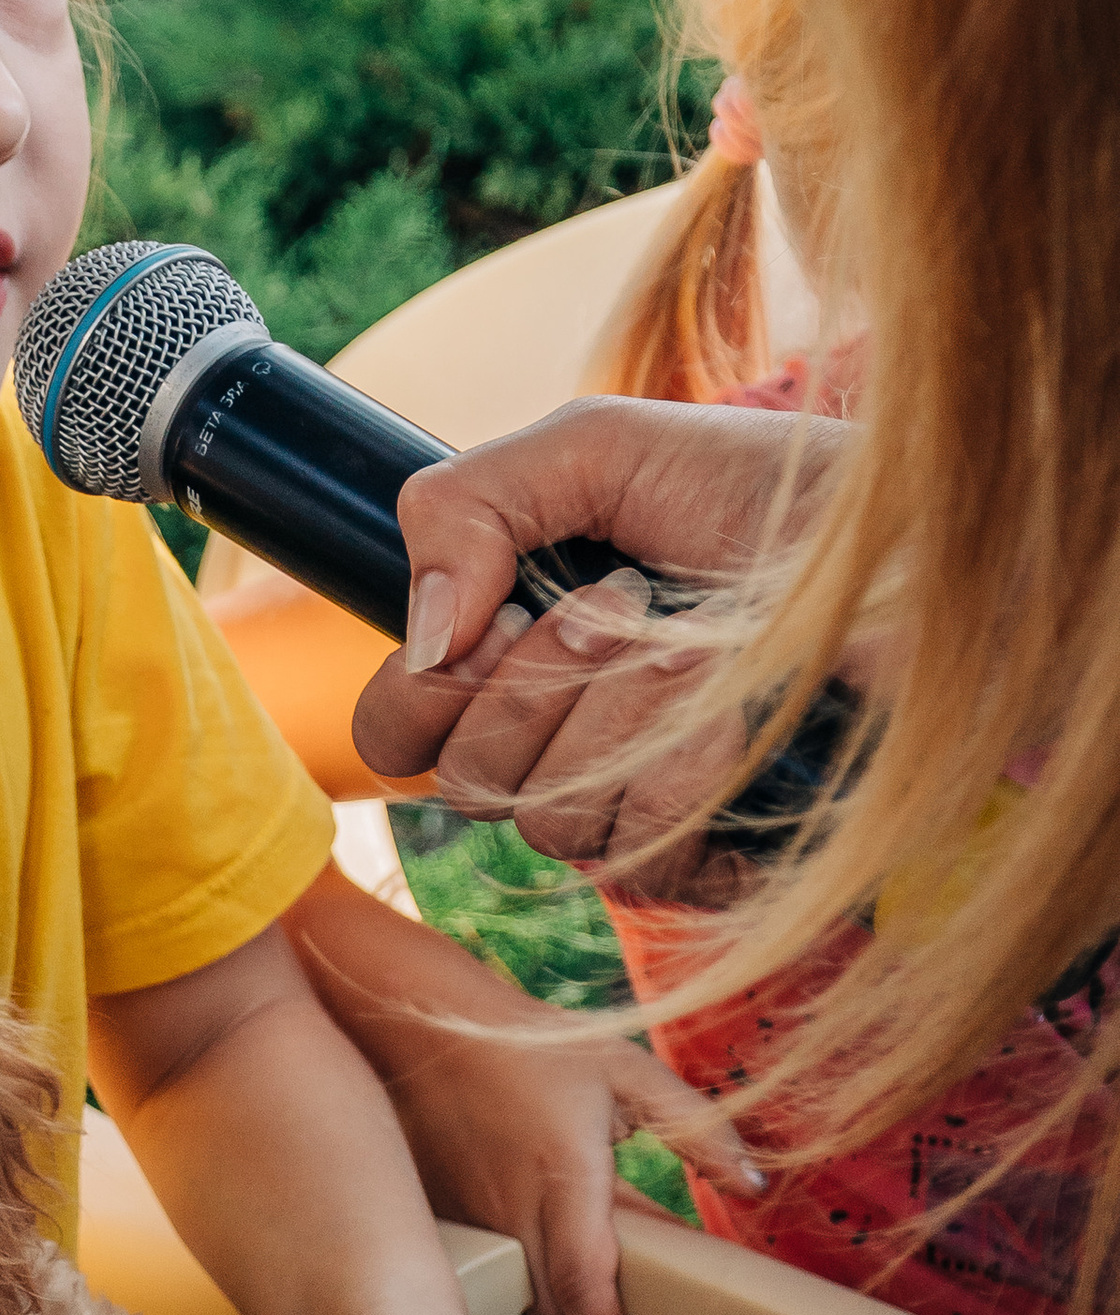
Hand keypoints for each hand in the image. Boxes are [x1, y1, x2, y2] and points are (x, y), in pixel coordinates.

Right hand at [351, 398, 850, 865]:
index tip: (508, 611)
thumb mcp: (602, 447)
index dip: (430, 690)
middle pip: (463, 783)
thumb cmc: (770, 490)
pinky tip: (739, 719)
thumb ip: (468, 507)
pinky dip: (690, 778)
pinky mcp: (707, 859)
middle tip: (624, 599)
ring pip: (549, 824)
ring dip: (627, 716)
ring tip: (698, 644)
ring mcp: (629, 809)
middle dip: (539, 680)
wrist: (919, 543)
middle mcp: (556, 744)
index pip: (396, 731)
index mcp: (510, 654)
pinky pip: (640, 866)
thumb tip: (424, 641)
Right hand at [376, 996, 762, 1314]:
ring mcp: (476, 1227)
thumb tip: (753, 1186)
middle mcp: (516, 1217)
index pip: (588, 1284)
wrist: (416, 1026)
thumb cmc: (530, 1043)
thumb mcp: (626, 1070)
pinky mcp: (451, 1227)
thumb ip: (696, 1128)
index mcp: (564, 1182)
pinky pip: (482, 1300)